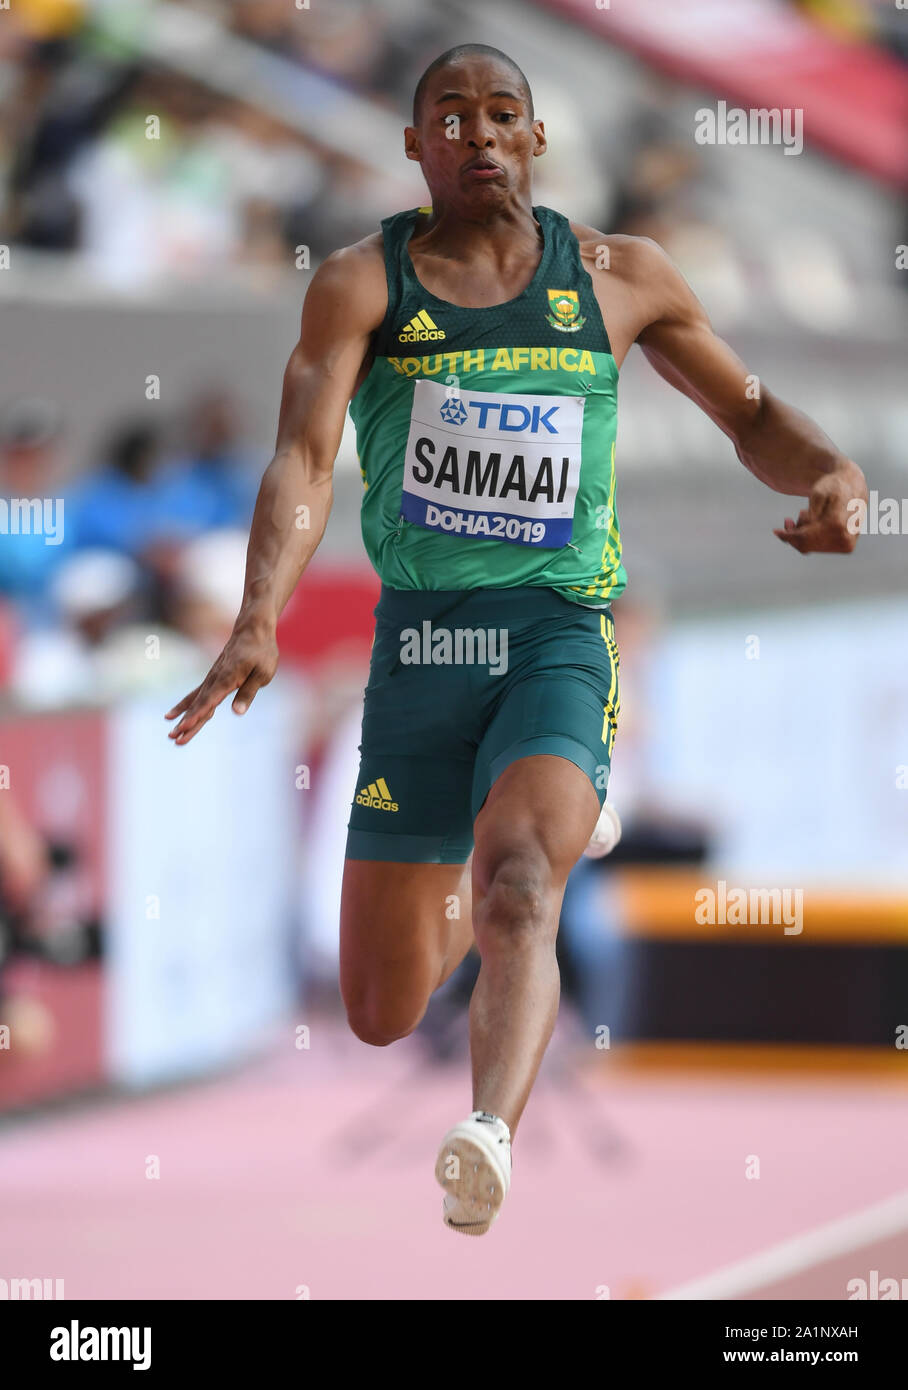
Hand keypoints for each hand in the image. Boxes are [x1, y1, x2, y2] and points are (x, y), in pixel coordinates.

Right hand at [165, 617, 278, 744]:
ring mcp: (212, 678)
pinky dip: (186, 705)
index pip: (209, 702)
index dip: (197, 716)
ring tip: (171, 733)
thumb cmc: (262, 651)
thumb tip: (237, 712)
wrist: (253, 629)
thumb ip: (248, 692)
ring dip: (183, 717)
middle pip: (199, 705)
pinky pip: (197, 694)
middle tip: (174, 738)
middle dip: (187, 723)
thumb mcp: (263, 673)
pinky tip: (174, 714)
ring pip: (195, 701)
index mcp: (228, 679)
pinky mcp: (213, 677)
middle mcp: (215, 679)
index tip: (184, 727)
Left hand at [774, 465, 866, 554]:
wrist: (853, 486)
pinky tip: (814, 523)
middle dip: (794, 534)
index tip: (775, 531)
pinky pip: (820, 547)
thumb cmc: (832, 487)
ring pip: (811, 547)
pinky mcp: (846, 547)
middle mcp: (844, 538)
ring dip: (803, 534)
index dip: (787, 535)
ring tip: (808, 515)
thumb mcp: (818, 493)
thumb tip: (800, 532)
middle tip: (789, 520)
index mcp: (837, 525)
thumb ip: (810, 513)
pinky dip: (811, 537)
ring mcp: (846, 545)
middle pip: (806, 545)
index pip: (804, 538)